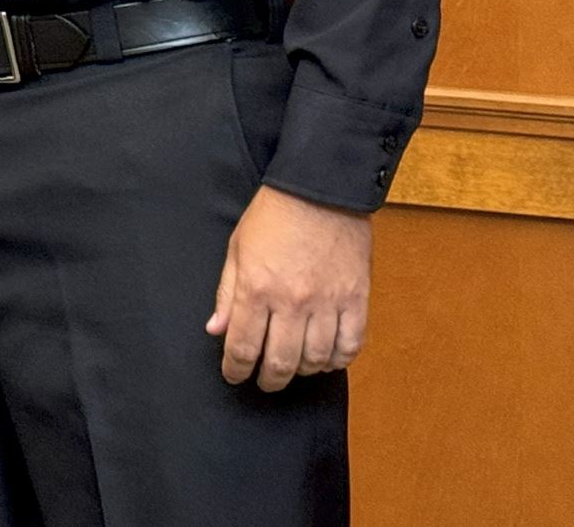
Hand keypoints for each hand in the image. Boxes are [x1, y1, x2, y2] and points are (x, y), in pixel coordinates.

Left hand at [207, 183, 371, 390]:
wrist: (319, 190)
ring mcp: (328, 302)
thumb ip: (227, 293)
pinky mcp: (357, 299)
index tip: (234, 376)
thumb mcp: (237, 249)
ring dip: (303, 371)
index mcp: (257, 288)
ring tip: (294, 368)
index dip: (236, 369)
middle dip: (269, 379)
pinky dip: (338, 359)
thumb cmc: (273, 216)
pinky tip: (326, 358)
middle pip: (281, 362)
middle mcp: (292, 301)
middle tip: (264, 382)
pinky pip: (350, 345)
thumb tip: (216, 330)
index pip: (244, 346)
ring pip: (316, 359)